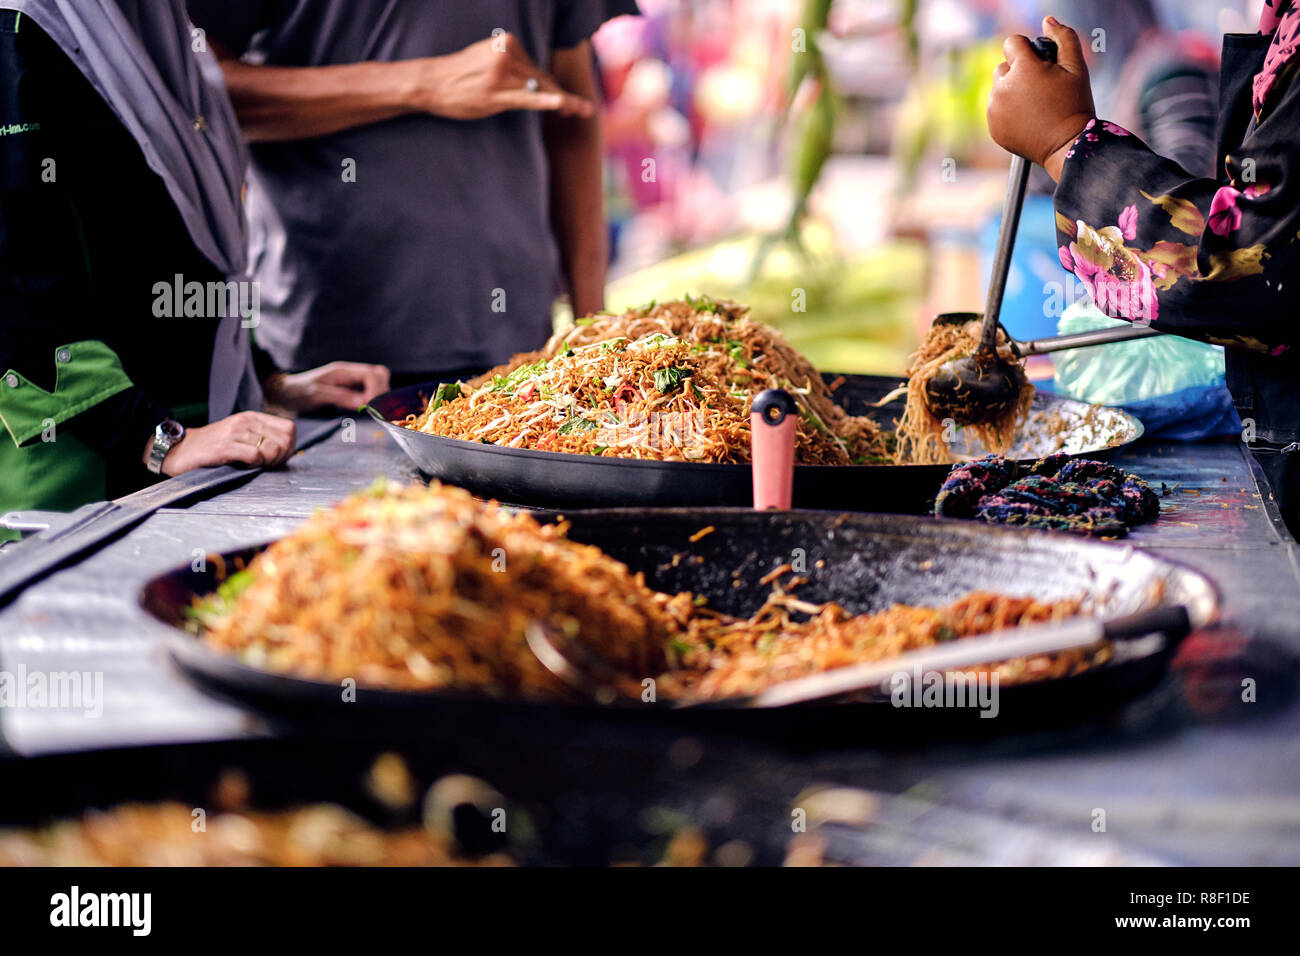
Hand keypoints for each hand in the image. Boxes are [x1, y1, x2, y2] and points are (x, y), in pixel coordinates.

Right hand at [146, 411, 296, 475]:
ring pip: (272, 449)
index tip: (275, 458)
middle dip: (281, 458)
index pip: (289, 429)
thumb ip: (262, 438)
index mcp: (252, 417)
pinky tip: (244, 467)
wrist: (178, 450)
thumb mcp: (240, 436)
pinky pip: (255, 456)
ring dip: (267, 463)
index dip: (288, 447)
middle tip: (265, 465)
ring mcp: (235, 433)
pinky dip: (254, 466)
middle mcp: (245, 421)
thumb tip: (287, 450)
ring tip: (252, 465)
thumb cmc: (212, 448)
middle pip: (285, 441)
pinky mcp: (224, 447)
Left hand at [263, 361, 390, 412]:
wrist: (283, 394)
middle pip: (380, 374)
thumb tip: (364, 403)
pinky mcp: (350, 389)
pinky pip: (370, 390)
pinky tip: (365, 409)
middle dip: (382, 391)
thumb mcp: (316, 395)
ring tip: (370, 410)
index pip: (372, 374)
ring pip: (378, 381)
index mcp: (342, 371)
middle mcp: (350, 373)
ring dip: (379, 395)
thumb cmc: (296, 393)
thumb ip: (341, 397)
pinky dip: (373, 399)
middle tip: (374, 409)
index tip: (370, 407)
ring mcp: (351, 381)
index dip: (376, 390)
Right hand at [403, 33, 594, 119]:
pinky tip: (563, 105)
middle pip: (542, 79)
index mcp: (507, 43)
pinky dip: (547, 102)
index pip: (536, 68)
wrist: (432, 82)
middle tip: (585, 109)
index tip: (568, 101)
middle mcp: (506, 55)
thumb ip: (511, 64)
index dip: (551, 86)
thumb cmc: (459, 74)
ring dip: (564, 102)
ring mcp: (501, 75)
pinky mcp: (496, 94)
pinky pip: (527, 99)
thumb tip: (536, 79)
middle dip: (563, 96)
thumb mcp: (487, 58)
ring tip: (584, 110)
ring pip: (539, 90)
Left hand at [988, 16, 1095, 179]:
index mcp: (1023, 69)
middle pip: (1003, 67)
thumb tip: (1047, 21)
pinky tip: (1027, 118)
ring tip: (1034, 105)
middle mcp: (1003, 87)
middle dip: (1019, 73)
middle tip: (1040, 89)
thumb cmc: (1075, 104)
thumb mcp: (1077, 68)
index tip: (1040, 63)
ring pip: (998, 89)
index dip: (1027, 50)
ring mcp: (995, 109)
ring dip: (1012, 92)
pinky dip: (1007, 111)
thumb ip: (1064, 38)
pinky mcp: (993, 126)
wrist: (1067, 145)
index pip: (1012, 43)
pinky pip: (996, 109)